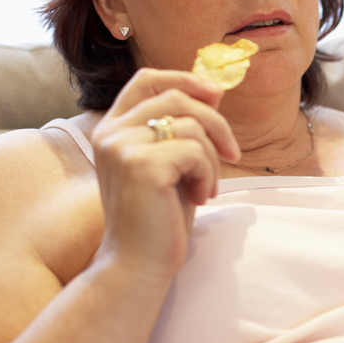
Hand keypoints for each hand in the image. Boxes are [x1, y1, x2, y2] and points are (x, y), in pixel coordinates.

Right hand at [89, 68, 239, 280]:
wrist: (138, 264)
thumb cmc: (158, 217)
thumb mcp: (169, 163)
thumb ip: (179, 128)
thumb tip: (214, 90)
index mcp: (112, 129)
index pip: (146, 79)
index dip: (184, 78)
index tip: (216, 94)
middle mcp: (111, 132)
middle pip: (177, 97)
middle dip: (215, 122)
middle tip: (232, 153)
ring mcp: (123, 147)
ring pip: (191, 124)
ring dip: (213, 158)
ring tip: (206, 188)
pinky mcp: (142, 165)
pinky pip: (195, 150)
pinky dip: (208, 174)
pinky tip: (200, 198)